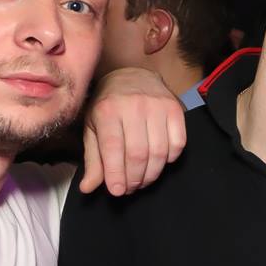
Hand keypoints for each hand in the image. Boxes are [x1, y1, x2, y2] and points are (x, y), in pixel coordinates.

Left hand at [80, 67, 187, 195]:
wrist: (132, 74)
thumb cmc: (108, 106)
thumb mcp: (93, 128)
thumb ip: (93, 160)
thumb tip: (88, 188)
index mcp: (107, 110)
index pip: (113, 148)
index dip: (116, 173)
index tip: (117, 191)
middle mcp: (133, 106)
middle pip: (138, 154)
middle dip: (134, 178)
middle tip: (130, 188)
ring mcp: (158, 106)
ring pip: (159, 152)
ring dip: (152, 174)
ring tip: (143, 180)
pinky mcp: (176, 109)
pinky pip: (178, 144)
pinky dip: (169, 159)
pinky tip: (159, 161)